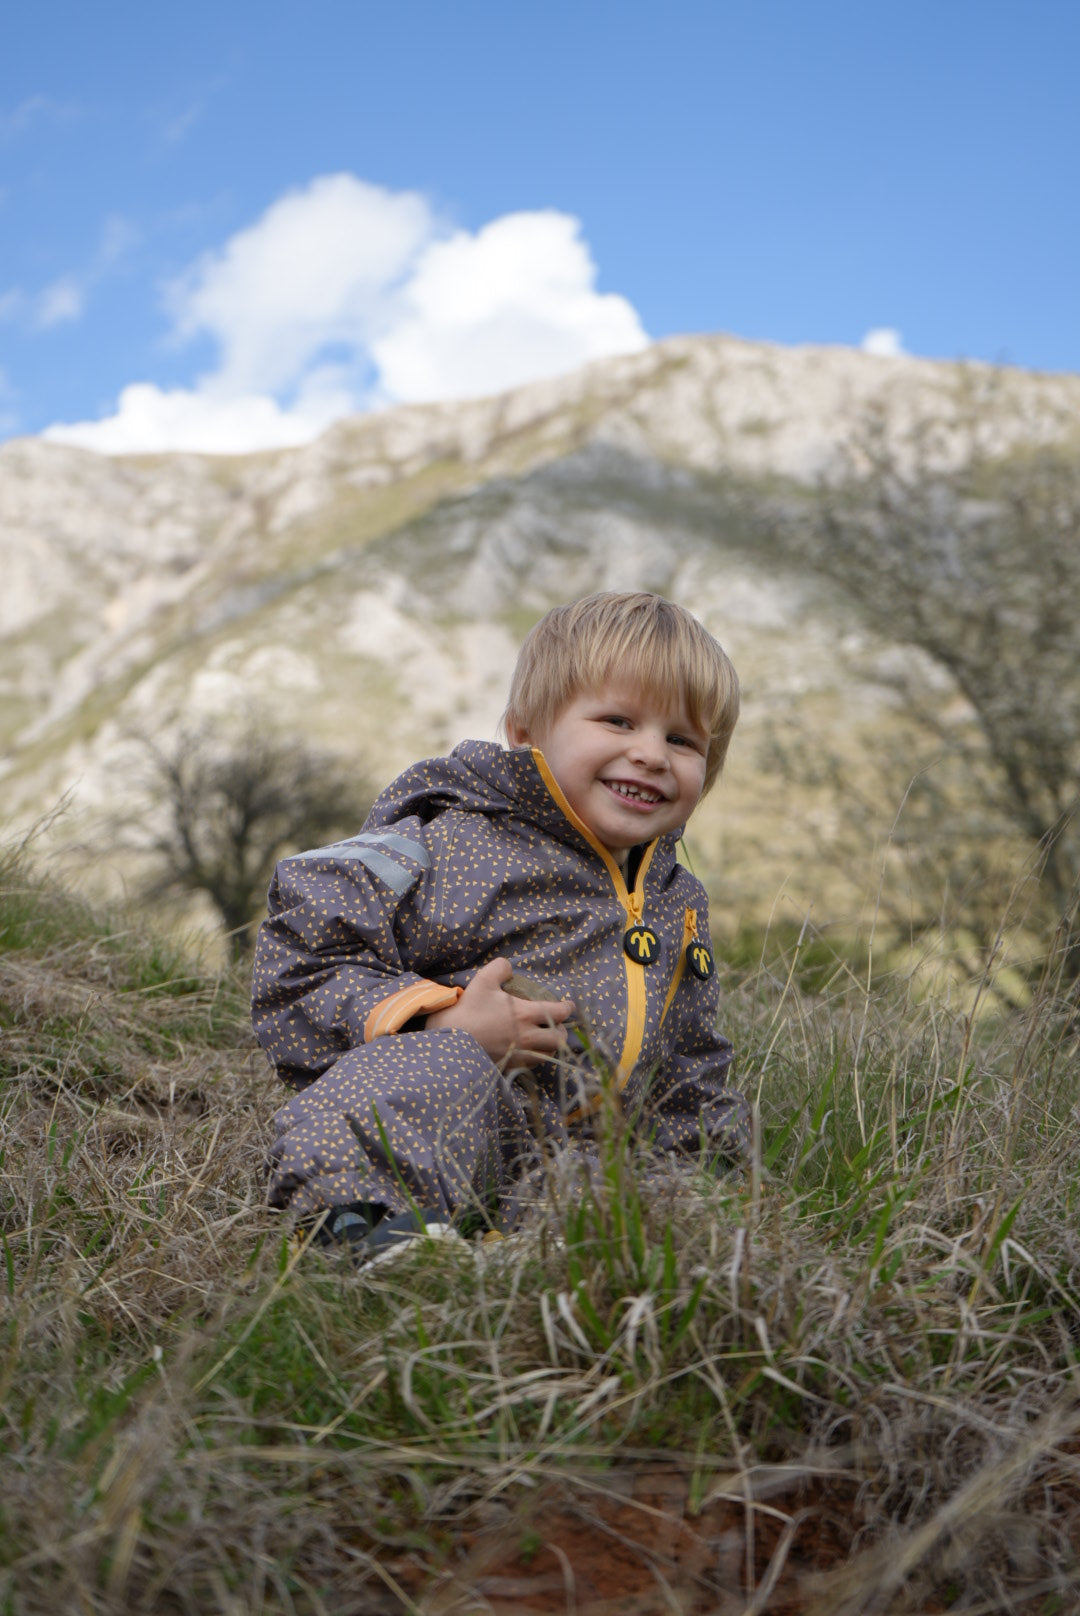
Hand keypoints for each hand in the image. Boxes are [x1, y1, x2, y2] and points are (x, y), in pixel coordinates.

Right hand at [425, 957, 573, 1068]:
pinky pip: (532, 1065)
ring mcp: (520, 1055)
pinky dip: (535, 1058)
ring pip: (548, 1055)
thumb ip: (500, 968)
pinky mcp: (510, 1067)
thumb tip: (509, 967)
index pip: (559, 1013)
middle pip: (558, 1039)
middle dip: (561, 1031)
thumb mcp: (483, 980)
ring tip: (545, 1039)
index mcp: (525, 1015)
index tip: (568, 1005)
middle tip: (556, 1024)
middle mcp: (528, 1037)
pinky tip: (528, 1051)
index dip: (567, 1008)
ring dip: (550, 1046)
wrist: (450, 1041)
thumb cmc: (468, 1009)